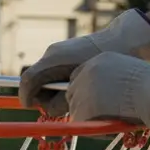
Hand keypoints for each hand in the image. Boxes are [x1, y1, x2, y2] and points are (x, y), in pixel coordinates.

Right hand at [19, 10, 149, 116]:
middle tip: (57, 105)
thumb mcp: (81, 87)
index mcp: (53, 60)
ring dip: (52, 88)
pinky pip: (54, 69)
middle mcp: (52, 53)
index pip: (27, 80)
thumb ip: (61, 100)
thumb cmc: (105, 65)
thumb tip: (48, 109)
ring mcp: (58, 49)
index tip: (30, 107)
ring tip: (70, 94)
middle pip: (35, 79)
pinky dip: (59, 80)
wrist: (123, 40)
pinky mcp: (65, 50)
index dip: (26, 96)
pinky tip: (75, 84)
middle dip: (42, 94)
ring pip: (45, 74)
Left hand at [66, 53, 149, 137]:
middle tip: (99, 114)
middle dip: (82, 104)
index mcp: (97, 61)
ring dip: (89, 117)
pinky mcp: (82, 111)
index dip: (84, 90)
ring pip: (76, 109)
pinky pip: (81, 124)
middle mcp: (85, 74)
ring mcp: (81, 92)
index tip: (93, 100)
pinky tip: (111, 126)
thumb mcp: (128, 71)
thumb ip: (112, 79)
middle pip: (72, 92)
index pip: (78, 76)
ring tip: (112, 120)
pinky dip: (93, 129)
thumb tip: (107, 95)